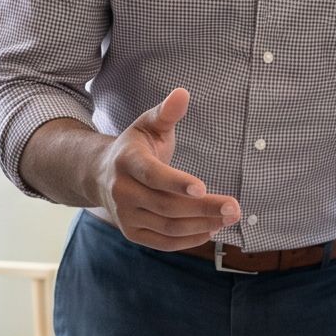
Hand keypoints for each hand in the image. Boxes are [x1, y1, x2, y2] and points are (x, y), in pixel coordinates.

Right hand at [92, 88, 241, 250]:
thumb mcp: (148, 125)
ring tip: (229, 218)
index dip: (177, 183)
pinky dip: (189, 239)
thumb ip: (166, 112)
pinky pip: (164, 242)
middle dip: (204, 208)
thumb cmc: (135, 147)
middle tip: (235, 207)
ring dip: (202, 225)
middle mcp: (122, 191)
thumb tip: (183, 93)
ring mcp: (125, 215)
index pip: (153, 175)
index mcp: (126, 161)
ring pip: (168, 227)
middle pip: (167, 206)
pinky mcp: (131, 232)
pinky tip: (210, 230)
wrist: (100, 175)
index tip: (203, 187)